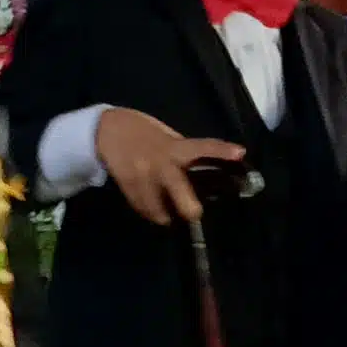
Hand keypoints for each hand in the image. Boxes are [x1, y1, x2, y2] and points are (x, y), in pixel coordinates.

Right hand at [95, 105, 245, 223]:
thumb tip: (203, 168)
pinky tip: (153, 209)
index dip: (221, 151)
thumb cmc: (143, 131)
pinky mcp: (128, 187)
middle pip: (180, 194)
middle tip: (194, 213)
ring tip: (169, 214)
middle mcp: (161, 163)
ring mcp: (143, 178)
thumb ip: (183, 151)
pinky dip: (150, 212)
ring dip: (166, 215)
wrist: (107, 130)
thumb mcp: (166, 135)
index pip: (202, 147)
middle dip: (190, 209)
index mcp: (174, 147)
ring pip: (159, 210)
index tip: (240, 153)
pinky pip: (143, 209)